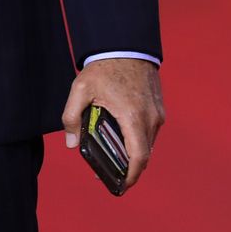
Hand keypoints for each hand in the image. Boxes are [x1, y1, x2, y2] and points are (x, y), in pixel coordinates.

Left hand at [62, 58, 165, 191]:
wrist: (125, 45)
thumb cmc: (103, 67)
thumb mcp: (80, 90)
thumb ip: (71, 117)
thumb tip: (71, 144)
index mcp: (133, 117)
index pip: (139, 157)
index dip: (131, 176)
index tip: (122, 186)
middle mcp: (150, 118)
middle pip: (144, 154)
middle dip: (129, 168)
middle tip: (110, 175)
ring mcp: (157, 113)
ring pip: (148, 143)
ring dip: (133, 153)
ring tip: (112, 156)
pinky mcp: (158, 108)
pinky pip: (149, 131)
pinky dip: (138, 139)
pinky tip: (120, 137)